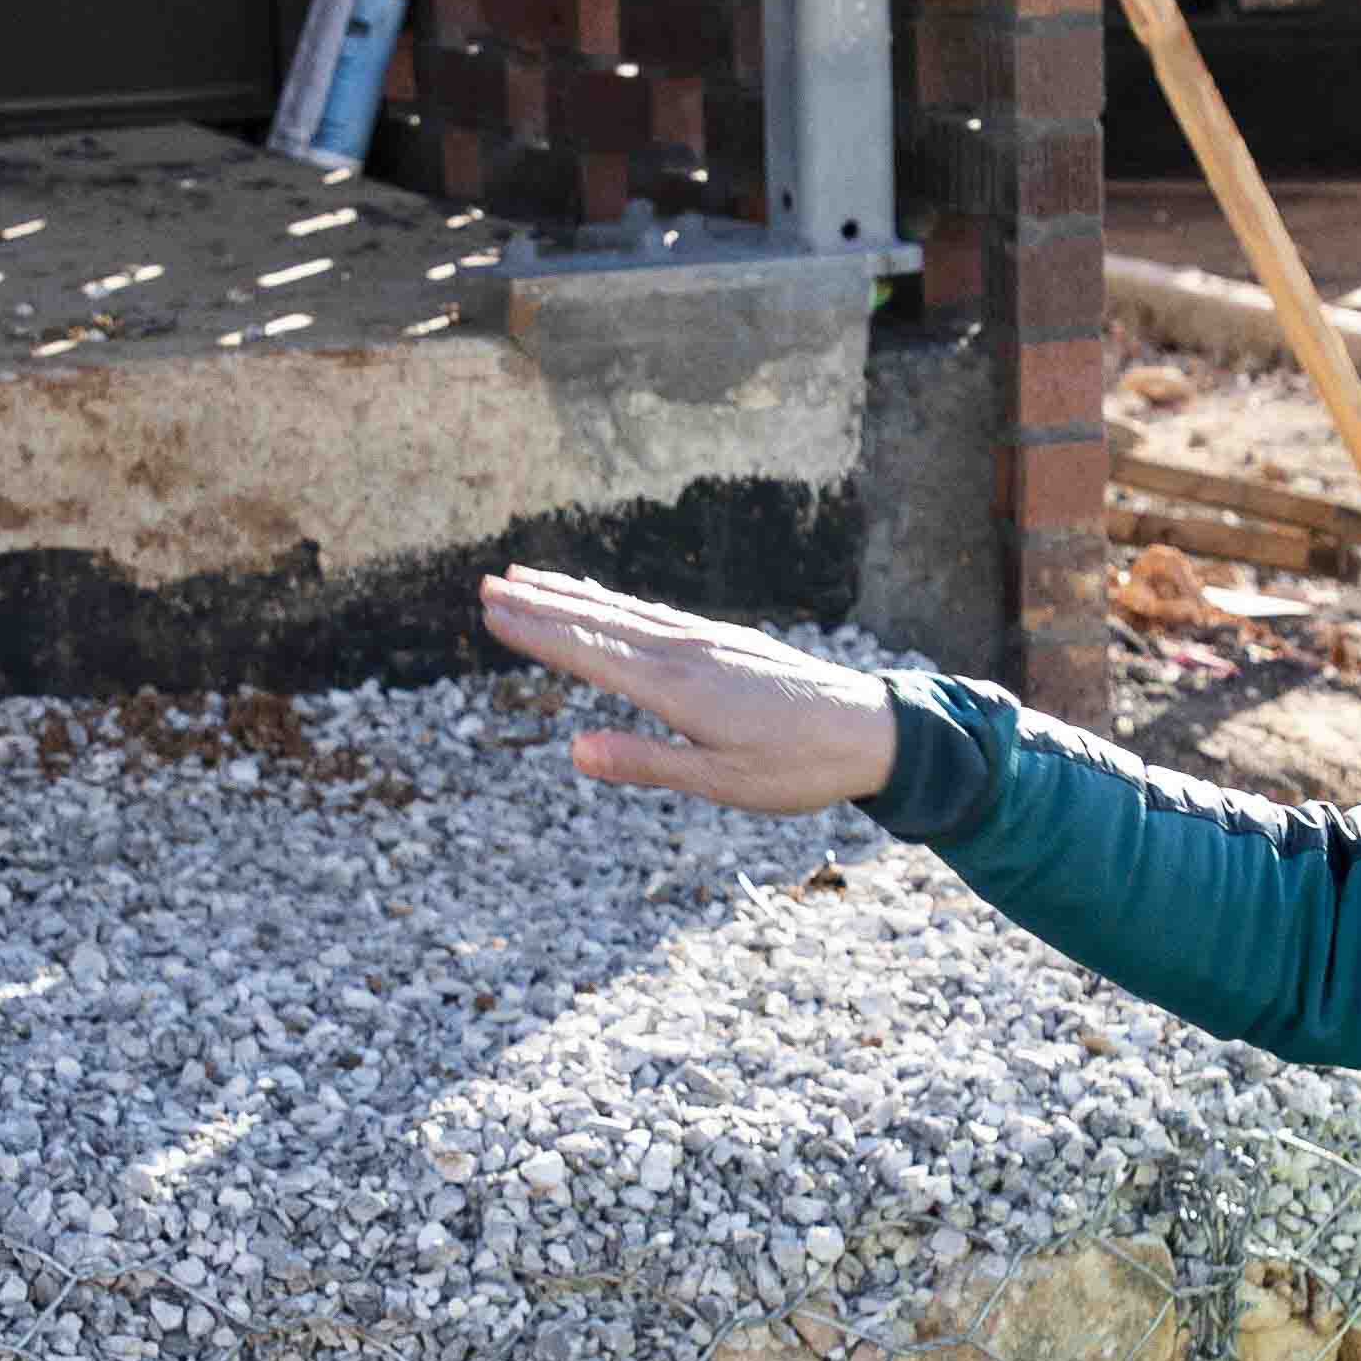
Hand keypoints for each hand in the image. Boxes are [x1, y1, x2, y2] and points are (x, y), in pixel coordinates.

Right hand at [478, 568, 894, 812]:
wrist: (872, 730)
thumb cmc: (799, 767)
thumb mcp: (720, 782)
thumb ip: (645, 763)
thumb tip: (574, 750)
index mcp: (677, 687)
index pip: (590, 651)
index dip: (537, 633)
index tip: (491, 613)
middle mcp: (686, 652)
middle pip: (599, 620)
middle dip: (541, 603)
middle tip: (487, 584)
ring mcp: (707, 641)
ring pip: (625, 611)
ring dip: (572, 595)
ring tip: (527, 578)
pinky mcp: (726, 642)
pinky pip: (654, 615)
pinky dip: (616, 603)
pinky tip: (604, 603)